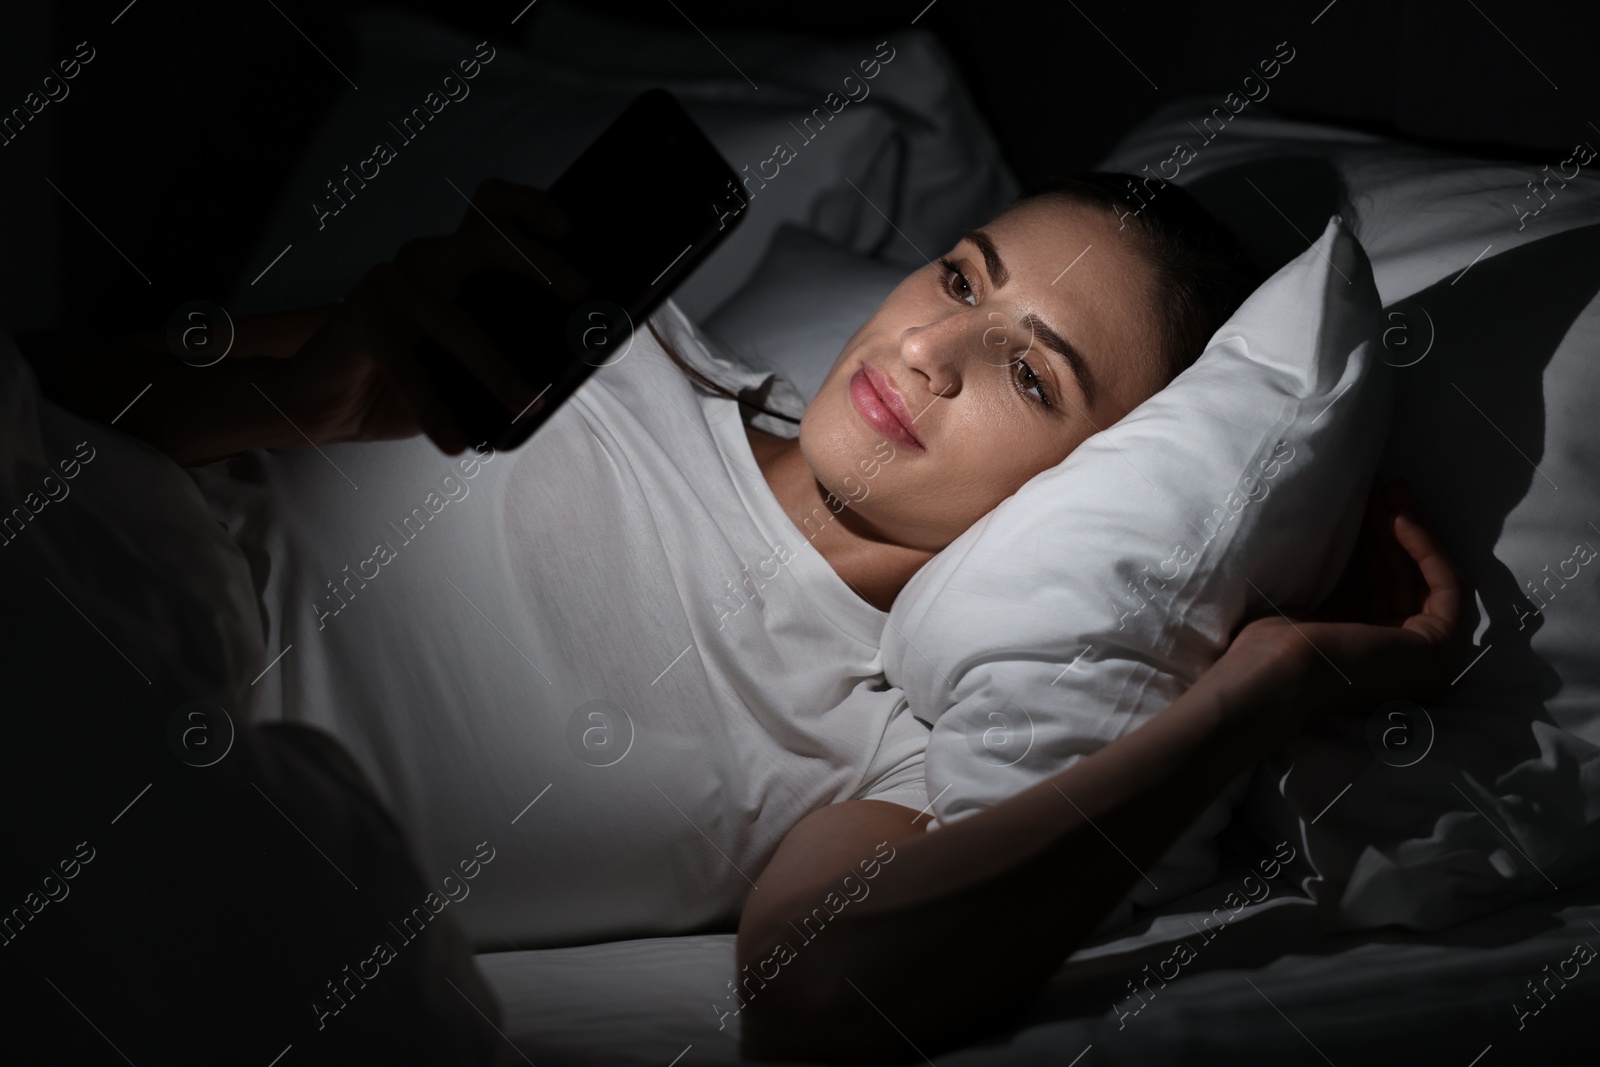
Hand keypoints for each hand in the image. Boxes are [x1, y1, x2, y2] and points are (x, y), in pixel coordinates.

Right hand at [280, 179, 587, 453]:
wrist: (325, 403)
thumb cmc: (408, 381)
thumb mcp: (471, 366)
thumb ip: (513, 351)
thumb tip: (574, 365)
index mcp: (458, 261)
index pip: (494, 209)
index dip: (532, 208)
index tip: (572, 230)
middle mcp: (426, 261)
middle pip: (485, 238)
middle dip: (538, 261)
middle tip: (580, 292)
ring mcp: (391, 286)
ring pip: (456, 320)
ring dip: (496, 367)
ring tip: (527, 404)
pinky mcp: (363, 320)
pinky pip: (410, 367)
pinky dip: (435, 408)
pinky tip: (455, 441)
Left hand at [1216, 477, 1477, 748]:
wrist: (1277, 672)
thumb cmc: (1275, 644)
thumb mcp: (1314, 605)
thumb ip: (1342, 587)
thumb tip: (1351, 543)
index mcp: (1368, 659)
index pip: (1379, 592)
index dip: (1373, 545)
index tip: (1363, 505)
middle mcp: (1402, 665)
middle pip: (1402, 582)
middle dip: (1390, 531)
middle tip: (1379, 487)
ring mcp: (1427, 661)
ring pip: (1423, 579)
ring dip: (1406, 530)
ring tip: (1388, 489)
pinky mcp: (1441, 647)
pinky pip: (1447, 586)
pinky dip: (1427, 549)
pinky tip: (1401, 517)